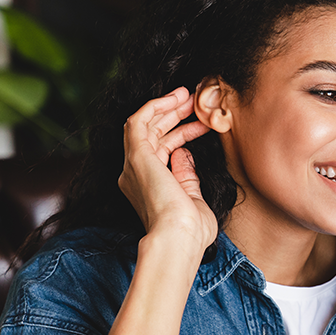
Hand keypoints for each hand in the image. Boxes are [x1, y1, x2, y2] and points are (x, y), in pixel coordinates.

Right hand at [118, 87, 215, 252]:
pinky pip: (139, 121)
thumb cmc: (190, 232)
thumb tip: (184, 155)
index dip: (181, 134)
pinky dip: (155, 106)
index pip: (161, 152)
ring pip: (144, 125)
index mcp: (147, 188)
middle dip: (173, 116)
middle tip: (194, 103)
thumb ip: (187, 177)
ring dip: (165, 108)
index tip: (202, 125)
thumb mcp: (192, 200)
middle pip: (152, 136)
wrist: (178, 239)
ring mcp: (133, 165)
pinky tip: (175, 98)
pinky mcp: (137, 156)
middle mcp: (134, 175)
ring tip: (187, 95)